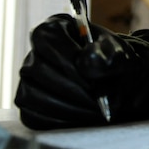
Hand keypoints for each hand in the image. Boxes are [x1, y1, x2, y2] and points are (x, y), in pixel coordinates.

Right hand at [15, 14, 148, 129]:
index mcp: (54, 28)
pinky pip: (31, 115)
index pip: (49, 40)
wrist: (116, 84)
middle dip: (70, 89)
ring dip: (64, 107)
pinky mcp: (28, 103)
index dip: (69, 63)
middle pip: (37, 69)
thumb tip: (85, 62)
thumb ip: (107, 55)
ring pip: (31, 94)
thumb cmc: (113, 63)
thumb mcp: (120, 54)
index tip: (93, 82)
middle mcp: (36, 51)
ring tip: (92, 112)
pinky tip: (79, 119)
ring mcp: (29, 78)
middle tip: (96, 102)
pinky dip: (56, 121)